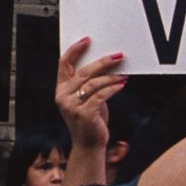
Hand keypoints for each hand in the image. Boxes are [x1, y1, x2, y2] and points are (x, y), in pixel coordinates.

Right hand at [55, 35, 125, 151]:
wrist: (89, 145)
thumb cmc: (90, 120)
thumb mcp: (87, 99)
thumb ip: (90, 83)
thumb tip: (107, 64)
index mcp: (61, 89)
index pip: (63, 64)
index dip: (74, 50)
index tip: (87, 40)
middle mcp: (63, 96)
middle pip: (83, 72)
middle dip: (102, 62)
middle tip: (118, 56)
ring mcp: (71, 106)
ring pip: (93, 83)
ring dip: (111, 77)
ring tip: (124, 74)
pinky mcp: (84, 114)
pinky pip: (100, 96)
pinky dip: (113, 89)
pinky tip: (122, 85)